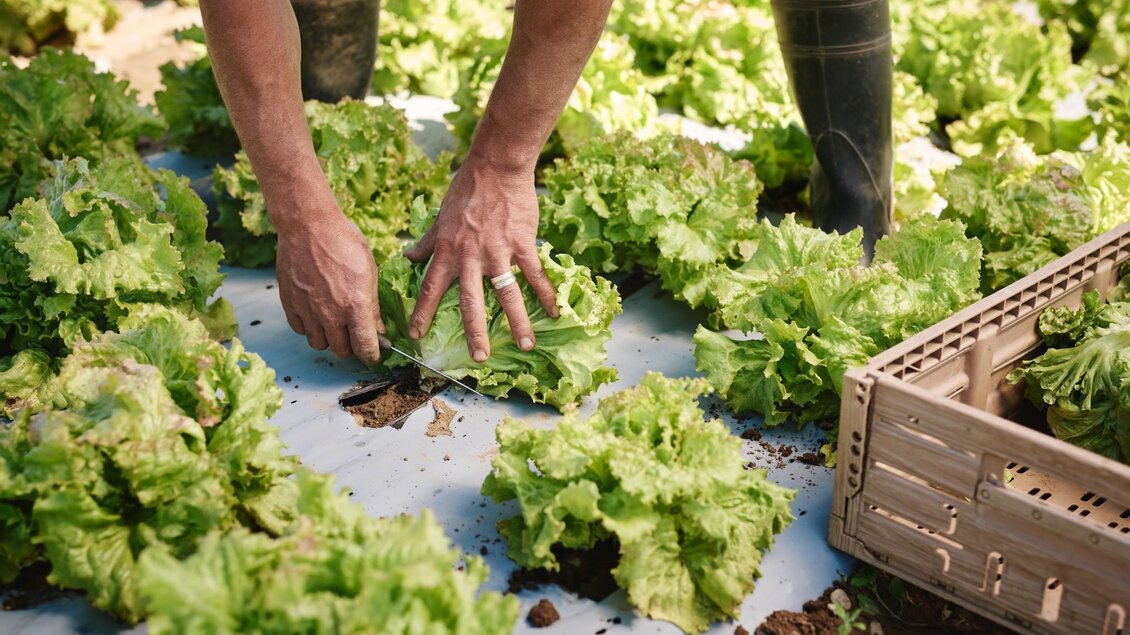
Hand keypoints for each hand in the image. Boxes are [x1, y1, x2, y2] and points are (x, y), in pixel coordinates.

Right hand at [275, 203, 384, 364]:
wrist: (308, 226)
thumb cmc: (343, 242)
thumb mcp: (369, 271)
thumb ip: (372, 305)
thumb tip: (377, 328)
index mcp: (355, 306)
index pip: (365, 347)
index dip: (372, 355)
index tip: (374, 355)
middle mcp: (330, 314)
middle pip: (341, 350)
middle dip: (352, 347)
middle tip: (355, 336)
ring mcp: (307, 311)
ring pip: (319, 344)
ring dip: (329, 340)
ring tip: (335, 325)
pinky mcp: (290, 304)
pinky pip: (300, 330)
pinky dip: (309, 328)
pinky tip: (316, 314)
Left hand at [404, 158, 557, 361]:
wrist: (496, 167)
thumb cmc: (466, 190)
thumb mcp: (440, 217)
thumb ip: (427, 241)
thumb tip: (409, 256)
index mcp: (448, 251)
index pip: (430, 288)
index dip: (422, 313)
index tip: (416, 335)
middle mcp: (471, 257)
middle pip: (472, 303)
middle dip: (475, 334)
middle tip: (479, 358)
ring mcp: (498, 252)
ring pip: (508, 295)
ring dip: (518, 323)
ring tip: (526, 344)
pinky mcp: (522, 244)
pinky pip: (535, 275)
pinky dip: (545, 294)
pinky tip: (554, 312)